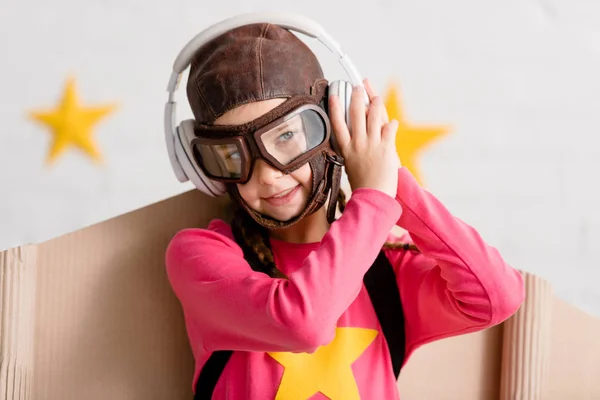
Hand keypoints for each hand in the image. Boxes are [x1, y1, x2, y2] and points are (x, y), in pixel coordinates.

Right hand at [329, 78, 400, 197]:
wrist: (373, 197)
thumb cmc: (362, 185)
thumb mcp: (350, 166)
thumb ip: (352, 151)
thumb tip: (353, 140)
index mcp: (346, 149)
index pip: (338, 124)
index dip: (336, 108)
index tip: (335, 95)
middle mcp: (358, 144)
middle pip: (356, 114)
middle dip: (357, 97)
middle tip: (358, 87)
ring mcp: (372, 145)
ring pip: (374, 117)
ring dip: (376, 104)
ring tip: (376, 98)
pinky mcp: (386, 148)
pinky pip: (389, 129)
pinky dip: (391, 124)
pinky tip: (392, 122)